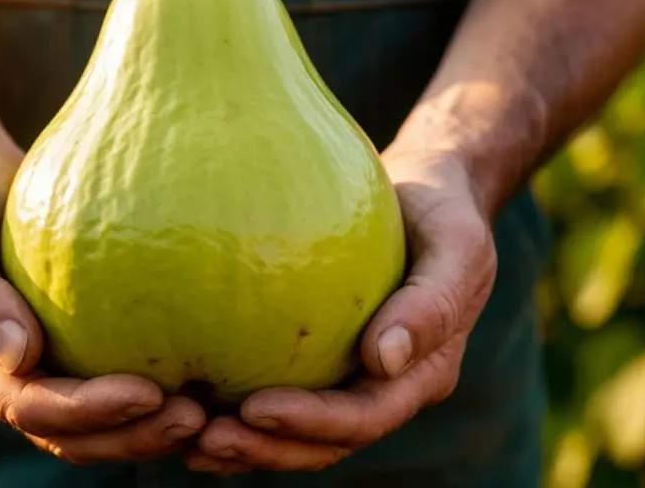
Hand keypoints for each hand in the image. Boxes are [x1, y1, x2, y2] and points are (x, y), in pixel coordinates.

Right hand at [0, 133, 204, 463]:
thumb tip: (20, 355)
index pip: (29, 406)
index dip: (86, 413)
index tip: (146, 395)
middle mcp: (7, 375)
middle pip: (69, 435)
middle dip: (130, 436)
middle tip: (194, 419)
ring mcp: (41, 363)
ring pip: (96, 424)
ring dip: (147, 429)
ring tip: (207, 415)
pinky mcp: (73, 343)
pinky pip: (112, 377)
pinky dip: (153, 393)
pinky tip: (202, 377)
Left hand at [183, 146, 497, 474]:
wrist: (428, 195)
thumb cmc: (443, 213)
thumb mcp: (456, 246)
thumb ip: (431, 303)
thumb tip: (383, 358)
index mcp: (422, 373)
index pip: (365, 416)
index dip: (312, 423)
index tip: (255, 408)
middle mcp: (384, 387)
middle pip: (324, 441)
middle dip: (267, 447)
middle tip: (205, 439)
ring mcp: (351, 377)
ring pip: (297, 432)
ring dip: (246, 444)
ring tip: (188, 440)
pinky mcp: (320, 357)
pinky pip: (279, 391)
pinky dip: (238, 410)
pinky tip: (188, 403)